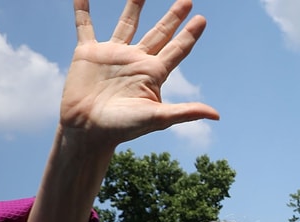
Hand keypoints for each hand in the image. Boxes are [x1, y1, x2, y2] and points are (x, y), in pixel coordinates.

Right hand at [62, 0, 218, 148]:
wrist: (88, 131)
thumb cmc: (122, 129)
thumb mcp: (157, 118)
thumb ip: (185, 112)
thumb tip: (216, 114)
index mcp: (152, 74)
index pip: (176, 50)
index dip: (190, 35)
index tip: (202, 20)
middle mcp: (135, 61)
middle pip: (159, 33)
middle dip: (173, 17)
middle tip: (187, 0)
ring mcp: (112, 56)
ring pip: (126, 24)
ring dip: (135, 5)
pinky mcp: (87, 54)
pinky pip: (85, 26)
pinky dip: (82, 10)